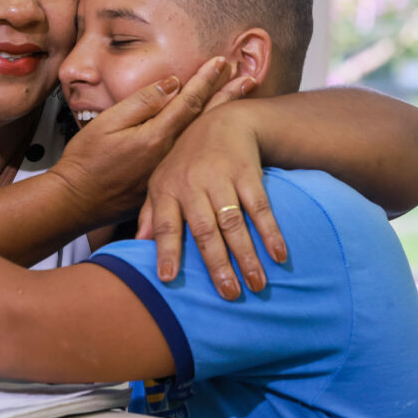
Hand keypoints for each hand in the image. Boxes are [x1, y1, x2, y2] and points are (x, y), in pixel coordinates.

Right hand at [50, 57, 234, 224]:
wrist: (76, 202)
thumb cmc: (86, 162)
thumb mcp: (107, 124)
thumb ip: (141, 103)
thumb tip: (170, 84)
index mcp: (156, 136)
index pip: (189, 101)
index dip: (207, 79)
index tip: (223, 61)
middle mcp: (169, 154)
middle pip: (205, 120)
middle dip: (228, 96)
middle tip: (250, 78)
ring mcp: (169, 171)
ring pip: (202, 138)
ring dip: (222, 117)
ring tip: (241, 100)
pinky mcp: (164, 183)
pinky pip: (192, 158)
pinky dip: (207, 143)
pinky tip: (216, 138)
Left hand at [136, 98, 287, 298]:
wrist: (221, 121)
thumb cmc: (187, 160)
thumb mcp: (162, 180)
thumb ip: (152, 214)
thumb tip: (139, 245)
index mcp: (168, 190)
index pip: (166, 225)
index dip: (166, 251)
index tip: (167, 278)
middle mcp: (192, 184)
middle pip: (204, 230)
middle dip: (217, 264)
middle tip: (229, 295)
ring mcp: (221, 178)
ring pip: (233, 222)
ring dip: (246, 255)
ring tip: (256, 284)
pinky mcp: (247, 173)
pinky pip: (259, 206)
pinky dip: (270, 231)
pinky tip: (278, 255)